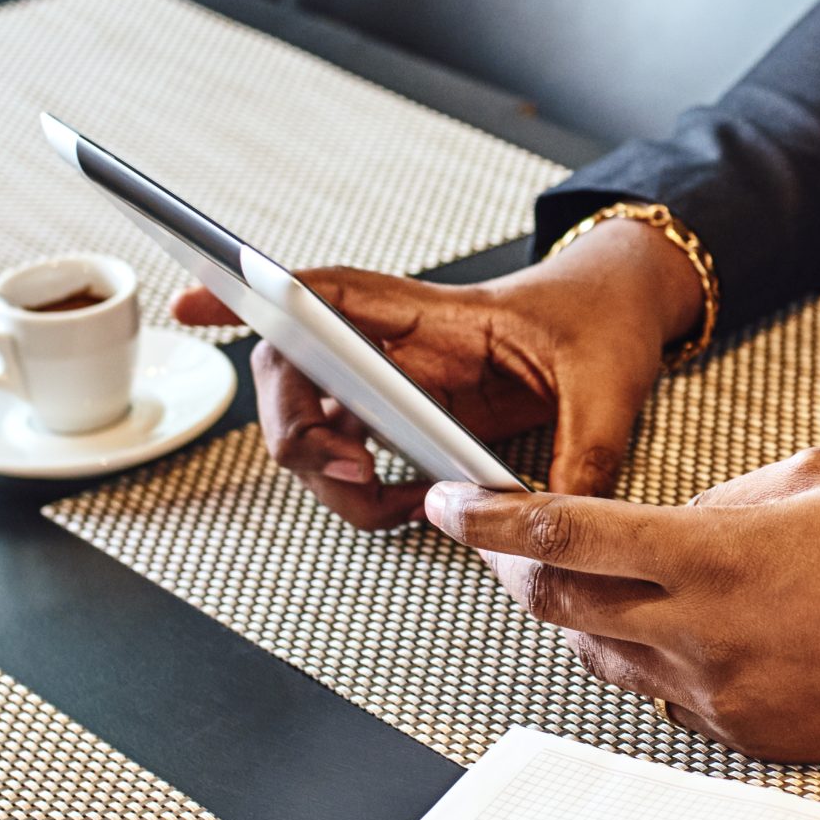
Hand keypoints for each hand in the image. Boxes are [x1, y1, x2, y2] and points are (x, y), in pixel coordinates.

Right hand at [171, 217, 705, 528]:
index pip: (330, 296)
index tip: (195, 301)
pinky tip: (407, 508)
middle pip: (297, 373)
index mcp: (441, 315)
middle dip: (294, 431)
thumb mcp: (611, 387)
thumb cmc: (607, 323)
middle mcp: (403, 345)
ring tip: (395, 505)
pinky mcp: (413, 417)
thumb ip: (582, 456)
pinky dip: (361, 492)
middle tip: (349, 475)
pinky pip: (353, 453)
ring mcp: (401, 382)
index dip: (257, 298)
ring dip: (330, 476)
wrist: (625, 310)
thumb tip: (549, 524)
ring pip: (317, 424)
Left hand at [422, 447, 819, 762]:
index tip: (447, 501)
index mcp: (716, 554)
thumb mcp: (818, 475)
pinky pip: (660, 694)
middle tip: (495, 534)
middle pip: (558, 603)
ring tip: (578, 575)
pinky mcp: (744, 736)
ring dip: (575, 612)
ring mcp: (718, 694)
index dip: (490, 516)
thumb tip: (676, 523)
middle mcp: (702, 633)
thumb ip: (724, 494)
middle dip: (513, 564)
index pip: (567, 532)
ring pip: (600, 654)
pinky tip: (664, 626)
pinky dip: (641, 654)